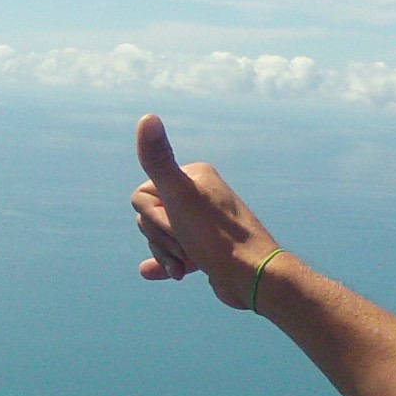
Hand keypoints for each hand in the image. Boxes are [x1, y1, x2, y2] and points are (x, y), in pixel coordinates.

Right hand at [131, 114, 284, 308]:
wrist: (253, 278)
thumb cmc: (217, 237)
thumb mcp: (180, 196)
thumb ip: (158, 159)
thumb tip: (147, 117)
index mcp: (194, 175)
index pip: (142, 195)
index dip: (153, 217)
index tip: (177, 226)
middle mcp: (200, 194)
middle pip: (149, 216)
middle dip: (160, 238)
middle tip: (185, 247)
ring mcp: (203, 222)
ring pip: (161, 236)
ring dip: (167, 254)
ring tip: (186, 265)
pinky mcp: (206, 248)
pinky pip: (174, 253)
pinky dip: (168, 263)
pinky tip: (172, 271)